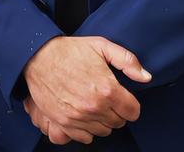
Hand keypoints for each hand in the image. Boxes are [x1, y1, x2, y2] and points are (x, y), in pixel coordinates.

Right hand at [22, 36, 150, 144]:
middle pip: (118, 122)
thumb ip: (128, 60)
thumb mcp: (101, 46)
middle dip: (116, 112)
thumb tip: (146, 77)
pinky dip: (87, 129)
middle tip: (106, 99)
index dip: (130, 104)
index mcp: (108, 89)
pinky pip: (85, 137)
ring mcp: (79, 116)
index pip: (133, 111)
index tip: (123, 98)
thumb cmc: (69, 51)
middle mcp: (95, 106)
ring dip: (102, 121)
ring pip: (103, 131)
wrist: (38, 56)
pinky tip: (84, 115)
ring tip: (94, 105)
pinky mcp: (64, 122)